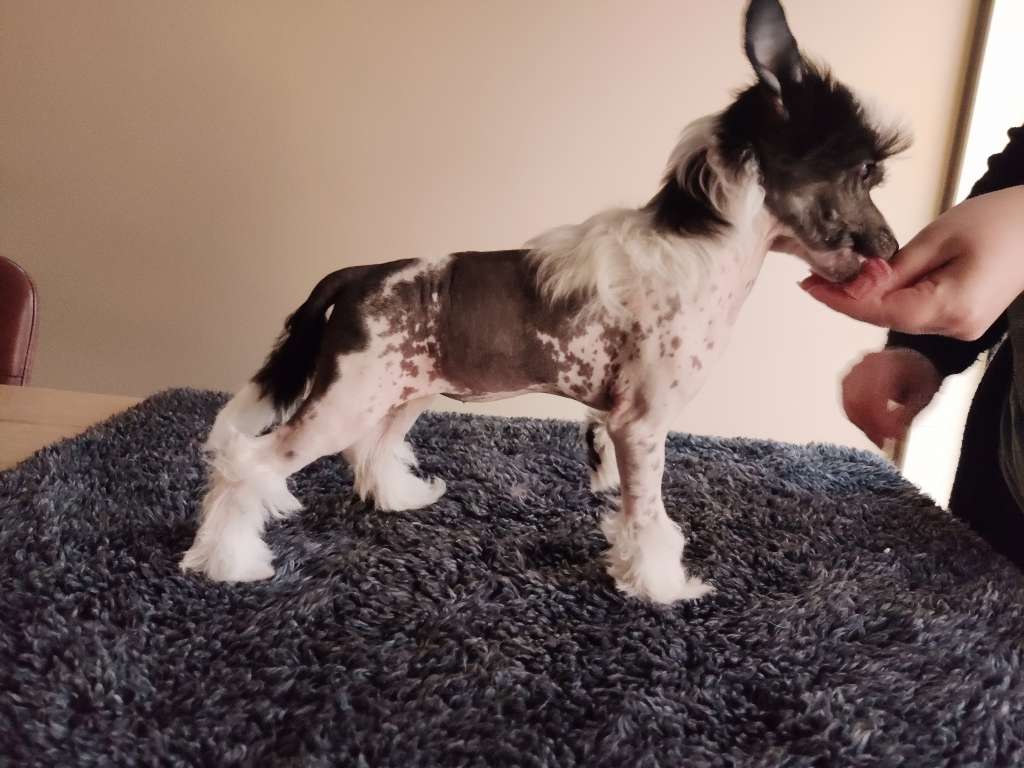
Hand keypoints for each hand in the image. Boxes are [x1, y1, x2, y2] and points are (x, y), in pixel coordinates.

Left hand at [801, 186, 1023, 339]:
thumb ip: (894, 268)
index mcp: (952, 308)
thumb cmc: (1001, 221)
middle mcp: (955, 328)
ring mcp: (960, 328)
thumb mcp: (939, 237)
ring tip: (833, 276)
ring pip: (898, 317)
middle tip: (813, 277)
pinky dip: (890, 298)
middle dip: (848, 299)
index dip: (841, 300)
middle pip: (886, 317)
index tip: (809, 286)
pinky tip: (871, 280)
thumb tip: (854, 285)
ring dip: (867, 298)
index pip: (880, 311)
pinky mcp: (961, 319)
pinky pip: (915, 312)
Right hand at [841, 348, 941, 446]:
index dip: (880, 419)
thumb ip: (906, 414)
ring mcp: (854, 370)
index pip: (876, 394)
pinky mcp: (847, 379)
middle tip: (883, 442)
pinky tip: (869, 427)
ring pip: (849, 403)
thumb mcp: (923, 395)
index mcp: (889, 364)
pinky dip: (856, 418)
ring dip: (861, 423)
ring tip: (878, 437)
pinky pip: (846, 402)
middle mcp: (866, 364)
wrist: (914, 357)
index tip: (890, 438)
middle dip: (868, 424)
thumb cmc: (921, 376)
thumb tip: (892, 435)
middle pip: (857, 400)